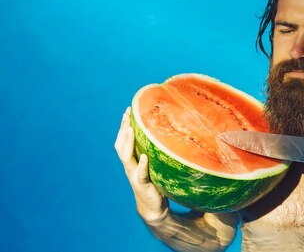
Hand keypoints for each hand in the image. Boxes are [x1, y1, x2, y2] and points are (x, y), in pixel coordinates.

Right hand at [114, 107, 168, 223]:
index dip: (124, 126)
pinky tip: (144, 157)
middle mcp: (130, 166)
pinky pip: (141, 174)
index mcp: (132, 161)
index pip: (123, 141)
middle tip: (126, 114)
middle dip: (123, 129)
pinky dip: (142, 165)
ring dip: (128, 143)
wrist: (153, 208)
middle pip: (121, 145)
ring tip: (131, 129)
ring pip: (126, 157)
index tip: (127, 111)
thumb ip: (154, 152)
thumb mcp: (153, 165)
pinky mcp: (143, 185)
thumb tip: (165, 133)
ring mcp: (134, 176)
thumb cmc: (155, 183)